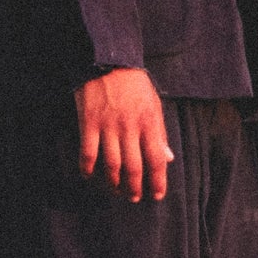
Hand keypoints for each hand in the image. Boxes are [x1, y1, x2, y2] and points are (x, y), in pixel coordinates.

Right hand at [74, 68, 173, 201]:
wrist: (107, 60)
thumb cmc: (134, 84)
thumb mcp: (154, 105)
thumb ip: (160, 133)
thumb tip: (168, 158)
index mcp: (149, 123)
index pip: (157, 159)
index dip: (158, 181)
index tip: (157, 195)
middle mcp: (130, 127)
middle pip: (134, 167)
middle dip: (135, 188)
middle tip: (133, 197)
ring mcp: (108, 126)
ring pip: (112, 164)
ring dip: (114, 182)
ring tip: (116, 190)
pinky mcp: (89, 123)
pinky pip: (88, 153)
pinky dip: (88, 168)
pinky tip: (89, 175)